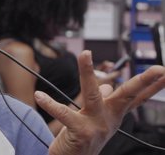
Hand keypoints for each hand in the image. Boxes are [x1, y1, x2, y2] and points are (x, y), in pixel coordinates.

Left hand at [35, 50, 164, 154]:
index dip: (152, 86)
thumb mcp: (95, 119)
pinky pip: (63, 114)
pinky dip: (50, 104)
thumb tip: (106, 86)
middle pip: (126, 96)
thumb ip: (102, 101)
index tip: (163, 72)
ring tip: (84, 54)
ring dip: (87, 72)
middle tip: (158, 69)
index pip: (137, 98)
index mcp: (114, 115)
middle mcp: (109, 119)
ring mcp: (95, 126)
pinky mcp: (79, 132)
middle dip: (142, 81)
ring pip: (93, 94)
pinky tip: (40, 95)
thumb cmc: (82, 138)